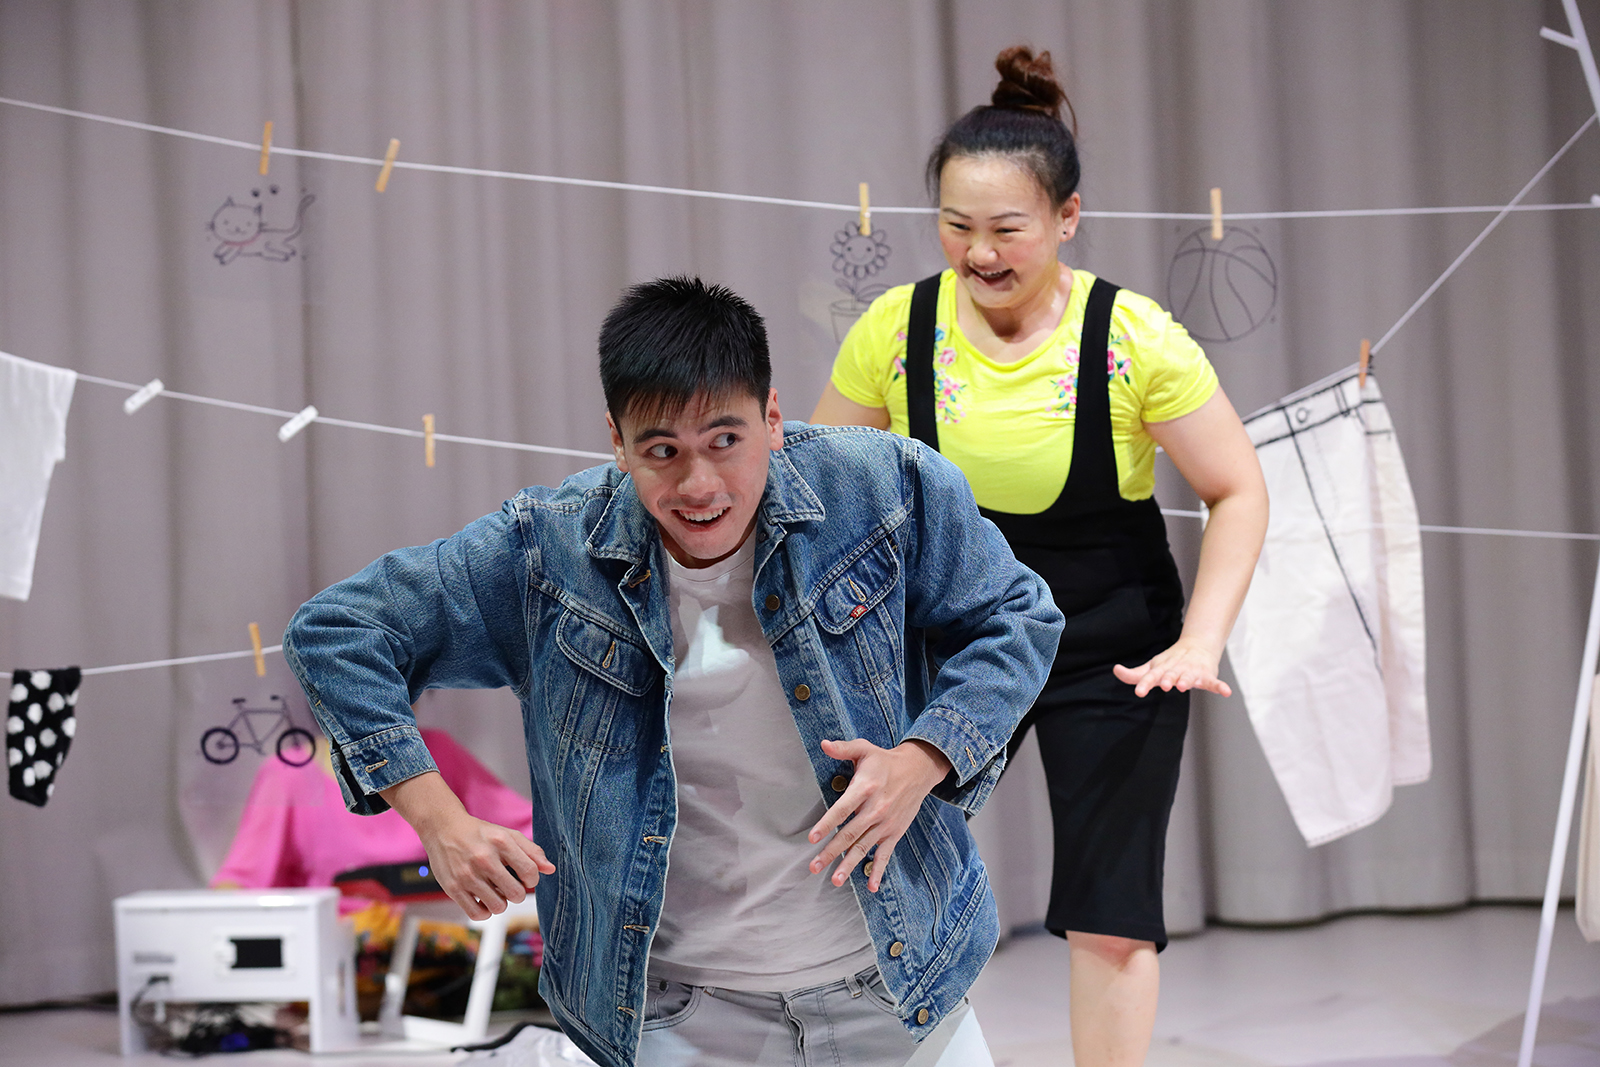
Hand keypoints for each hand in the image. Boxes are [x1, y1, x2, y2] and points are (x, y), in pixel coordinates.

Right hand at [415, 809, 555, 920]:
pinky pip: (477, 914)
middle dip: (517, 893)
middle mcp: (484, 859)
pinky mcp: (452, 888)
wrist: (443, 828)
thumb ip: (531, 851)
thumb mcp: (507, 835)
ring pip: (498, 907)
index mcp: (501, 842)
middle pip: (516, 894)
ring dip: (501, 903)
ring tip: (495, 891)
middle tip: (510, 886)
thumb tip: (550, 870)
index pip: (530, 872)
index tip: (525, 877)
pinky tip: (482, 899)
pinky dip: (484, 911)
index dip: (532, 879)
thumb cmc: (480, 834)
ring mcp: (467, 875)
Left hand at [807, 738, 951, 893]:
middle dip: (831, 852)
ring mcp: (885, 824)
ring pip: (864, 847)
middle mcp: (875, 809)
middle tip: (814, 866)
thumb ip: (843, 748)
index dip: (826, 824)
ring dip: (849, 865)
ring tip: (835, 880)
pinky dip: (878, 871)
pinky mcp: (894, 832)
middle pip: (849, 834)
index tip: (812, 838)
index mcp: (865, 789)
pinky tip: (871, 886)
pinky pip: (885, 855)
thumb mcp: (864, 749)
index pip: (842, 809)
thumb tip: (824, 744)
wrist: (918, 770)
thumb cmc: (885, 761)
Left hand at [1113, 639, 1231, 697]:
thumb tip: (1115, 670)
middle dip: (1168, 679)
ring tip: (1185, 685)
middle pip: (1171, 675)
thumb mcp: (1151, 667)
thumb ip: (1134, 675)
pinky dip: (1221, 687)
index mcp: (1162, 669)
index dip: (1144, 683)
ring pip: (1190, 677)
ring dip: (1188, 680)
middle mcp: (1176, 670)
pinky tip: (1226, 692)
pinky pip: (1214, 683)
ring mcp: (1192, 672)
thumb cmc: (1170, 661)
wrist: (1197, 646)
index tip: (1139, 692)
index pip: (1151, 676)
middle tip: (1166, 685)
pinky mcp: (1207, 676)